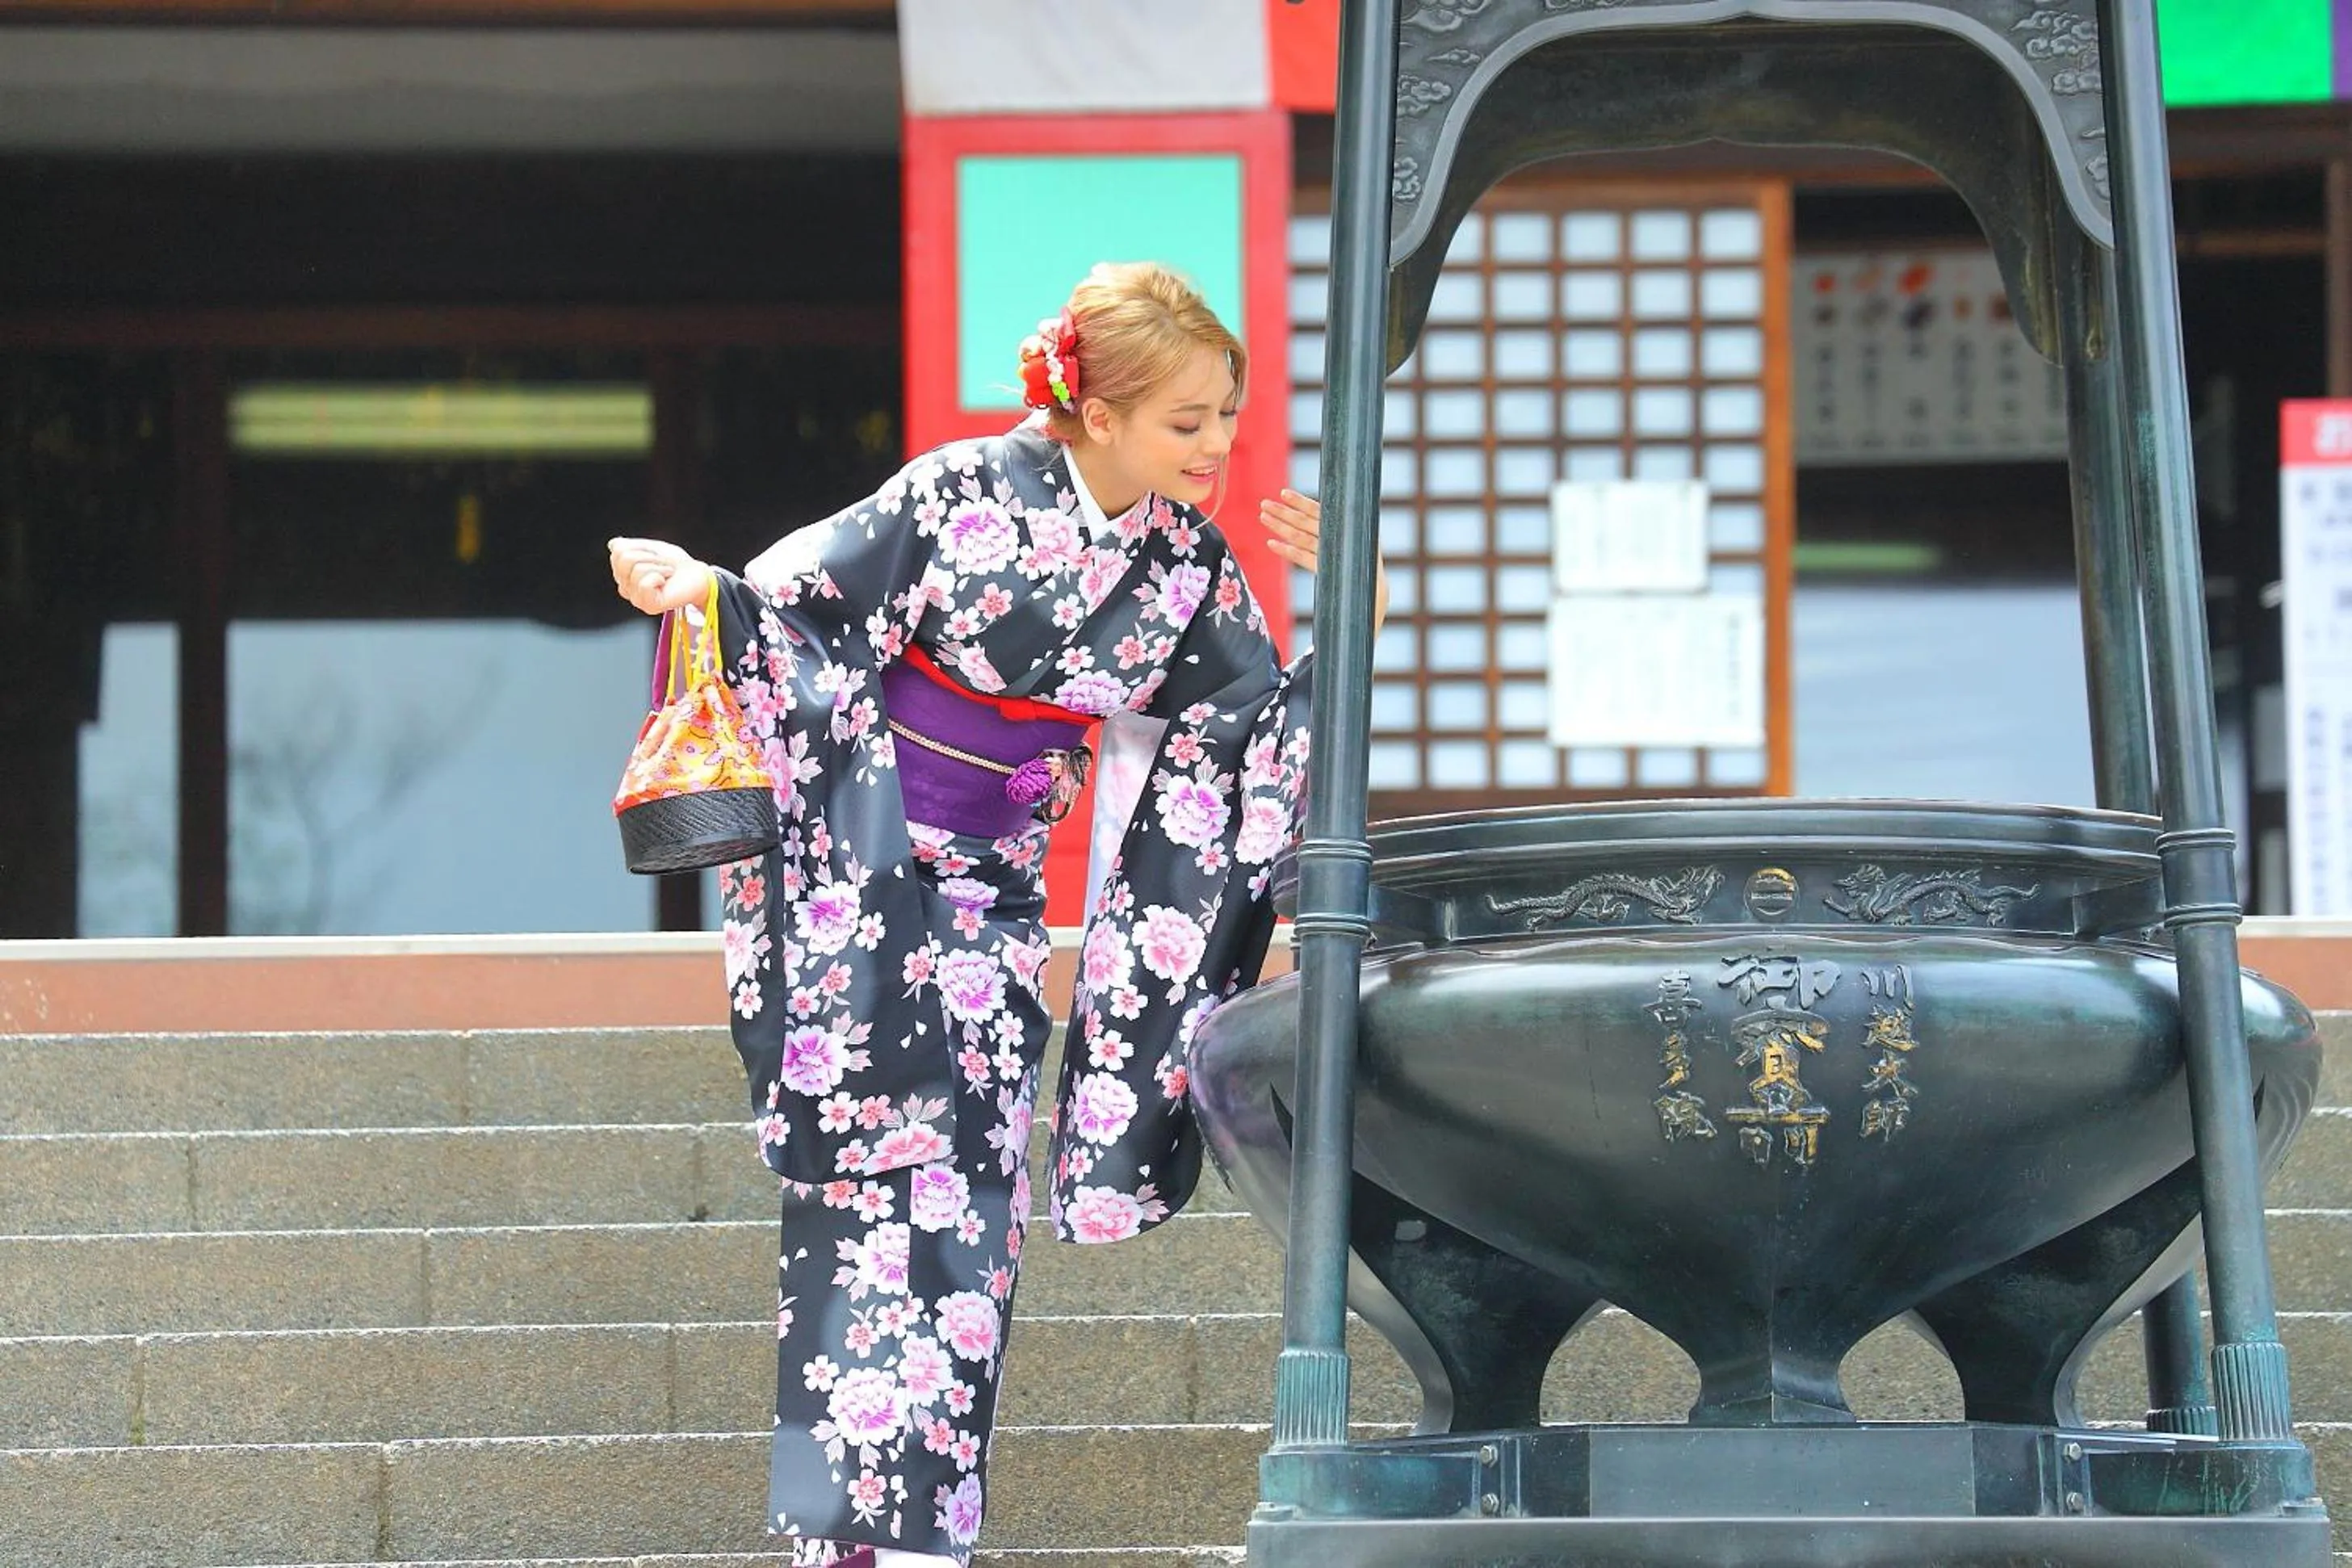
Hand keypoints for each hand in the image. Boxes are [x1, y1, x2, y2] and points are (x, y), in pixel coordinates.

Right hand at [608, 537, 713, 615]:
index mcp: (624, 574)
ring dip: (657, 565)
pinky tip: (666, 581)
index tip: (654, 555)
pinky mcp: (648, 605)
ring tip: (667, 573)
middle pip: (623, 558)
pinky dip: (659, 575)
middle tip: (662, 564)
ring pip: (635, 568)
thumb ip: (629, 546)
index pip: (617, 551)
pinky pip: (644, 582)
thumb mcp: (651, 548)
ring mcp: (636, 599)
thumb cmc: (676, 563)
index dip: (640, 546)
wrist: (699, 575)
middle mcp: (626, 588)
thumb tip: (612, 545)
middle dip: (648, 554)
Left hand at [1259, 488, 1390, 630]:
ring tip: (1263, 518)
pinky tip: (1271, 543)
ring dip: (1281, 527)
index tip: (1283, 493)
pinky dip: (1287, 551)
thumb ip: (1332, 525)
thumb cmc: (1358, 561)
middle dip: (1284, 512)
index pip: (1318, 510)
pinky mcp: (1326, 570)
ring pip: (1301, 537)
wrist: (1373, 591)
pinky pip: (1303, 559)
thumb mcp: (1349, 538)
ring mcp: (1331, 553)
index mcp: (1343, 525)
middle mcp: (1337, 536)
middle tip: (1264, 504)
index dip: (1300, 502)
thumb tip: (1306, 512)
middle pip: (1305, 522)